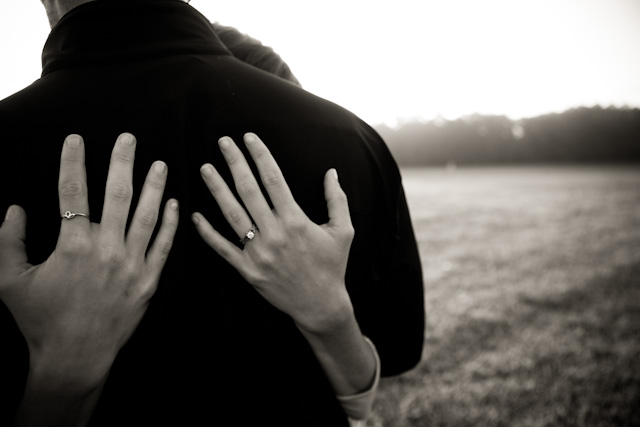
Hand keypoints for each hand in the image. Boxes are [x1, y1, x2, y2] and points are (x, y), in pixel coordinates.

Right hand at [0, 133, 178, 390]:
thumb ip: (9, 242)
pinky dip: (170, 224)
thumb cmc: (41, 321)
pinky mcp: (149, 281)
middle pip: (117, 196)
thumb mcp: (11, 282)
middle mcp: (106, 250)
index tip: (76, 139)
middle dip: (122, 163)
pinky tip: (174, 204)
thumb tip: (14, 208)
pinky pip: (163, 246)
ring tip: (160, 164)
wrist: (75, 357)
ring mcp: (131, 264)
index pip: (72, 193)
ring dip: (154, 187)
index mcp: (73, 246)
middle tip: (129, 138)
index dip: (73, 162)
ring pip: (147, 217)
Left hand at [192, 132, 354, 333]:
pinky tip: (196, 215)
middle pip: (249, 190)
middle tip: (223, 142)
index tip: (249, 137)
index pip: (274, 179)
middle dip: (235, 163)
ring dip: (217, 190)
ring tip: (205, 168)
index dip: (260, 155)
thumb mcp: (344, 231)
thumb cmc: (332, 266)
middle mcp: (274, 234)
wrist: (320, 305)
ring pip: (232, 215)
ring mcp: (258, 253)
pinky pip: (223, 248)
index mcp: (296, 221)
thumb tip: (332, 172)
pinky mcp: (248, 270)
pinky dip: (208, 233)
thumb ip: (337, 200)